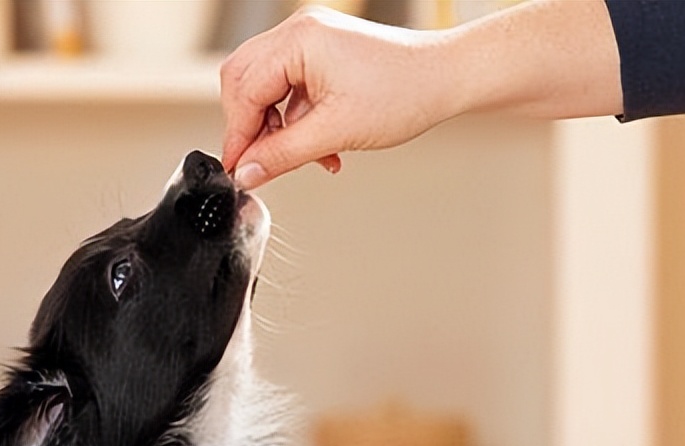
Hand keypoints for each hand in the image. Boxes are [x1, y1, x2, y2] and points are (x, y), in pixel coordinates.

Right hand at [220, 8, 450, 188]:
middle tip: (259, 163)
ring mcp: (309, 40)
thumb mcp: (334, 133)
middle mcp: (298, 32)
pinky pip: (287, 88)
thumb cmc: (403, 93)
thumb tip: (245, 173)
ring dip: (273, 127)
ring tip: (298, 155)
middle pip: (242, 82)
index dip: (239, 136)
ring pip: (263, 87)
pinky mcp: (321, 53)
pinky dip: (292, 120)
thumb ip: (282, 155)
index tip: (238, 170)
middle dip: (250, 127)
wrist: (446, 78)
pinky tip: (316, 145)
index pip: (244, 91)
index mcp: (298, 40)